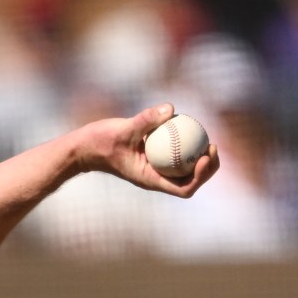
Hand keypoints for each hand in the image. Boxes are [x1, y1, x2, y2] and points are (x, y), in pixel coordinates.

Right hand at [80, 105, 219, 198]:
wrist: (85, 147)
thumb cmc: (100, 142)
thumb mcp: (123, 130)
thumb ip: (146, 120)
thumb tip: (171, 108)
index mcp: (151, 180)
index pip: (183, 188)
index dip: (200, 176)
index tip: (205, 156)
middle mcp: (156, 178)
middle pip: (191, 181)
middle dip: (207, 168)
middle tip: (212, 145)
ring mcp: (155, 169)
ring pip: (186, 170)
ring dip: (200, 158)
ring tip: (208, 139)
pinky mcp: (153, 157)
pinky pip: (175, 155)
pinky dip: (186, 145)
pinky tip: (190, 127)